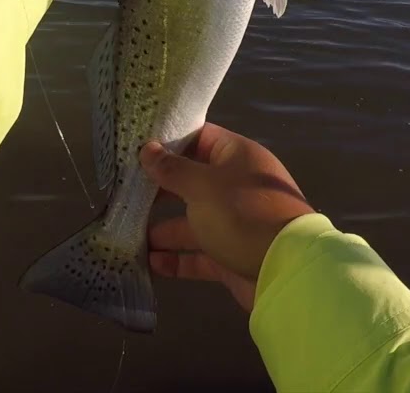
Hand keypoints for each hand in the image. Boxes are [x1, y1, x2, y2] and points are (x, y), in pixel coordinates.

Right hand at [140, 123, 313, 310]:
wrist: (287, 271)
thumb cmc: (243, 214)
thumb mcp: (203, 186)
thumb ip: (172, 169)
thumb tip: (147, 149)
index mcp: (237, 157)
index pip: (199, 139)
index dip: (169, 142)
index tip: (135, 147)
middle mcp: (235, 187)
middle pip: (191, 182)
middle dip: (158, 190)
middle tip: (122, 193)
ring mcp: (234, 223)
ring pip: (191, 222)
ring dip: (161, 229)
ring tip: (127, 234)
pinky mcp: (230, 255)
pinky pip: (198, 254)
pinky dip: (176, 259)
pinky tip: (149, 262)